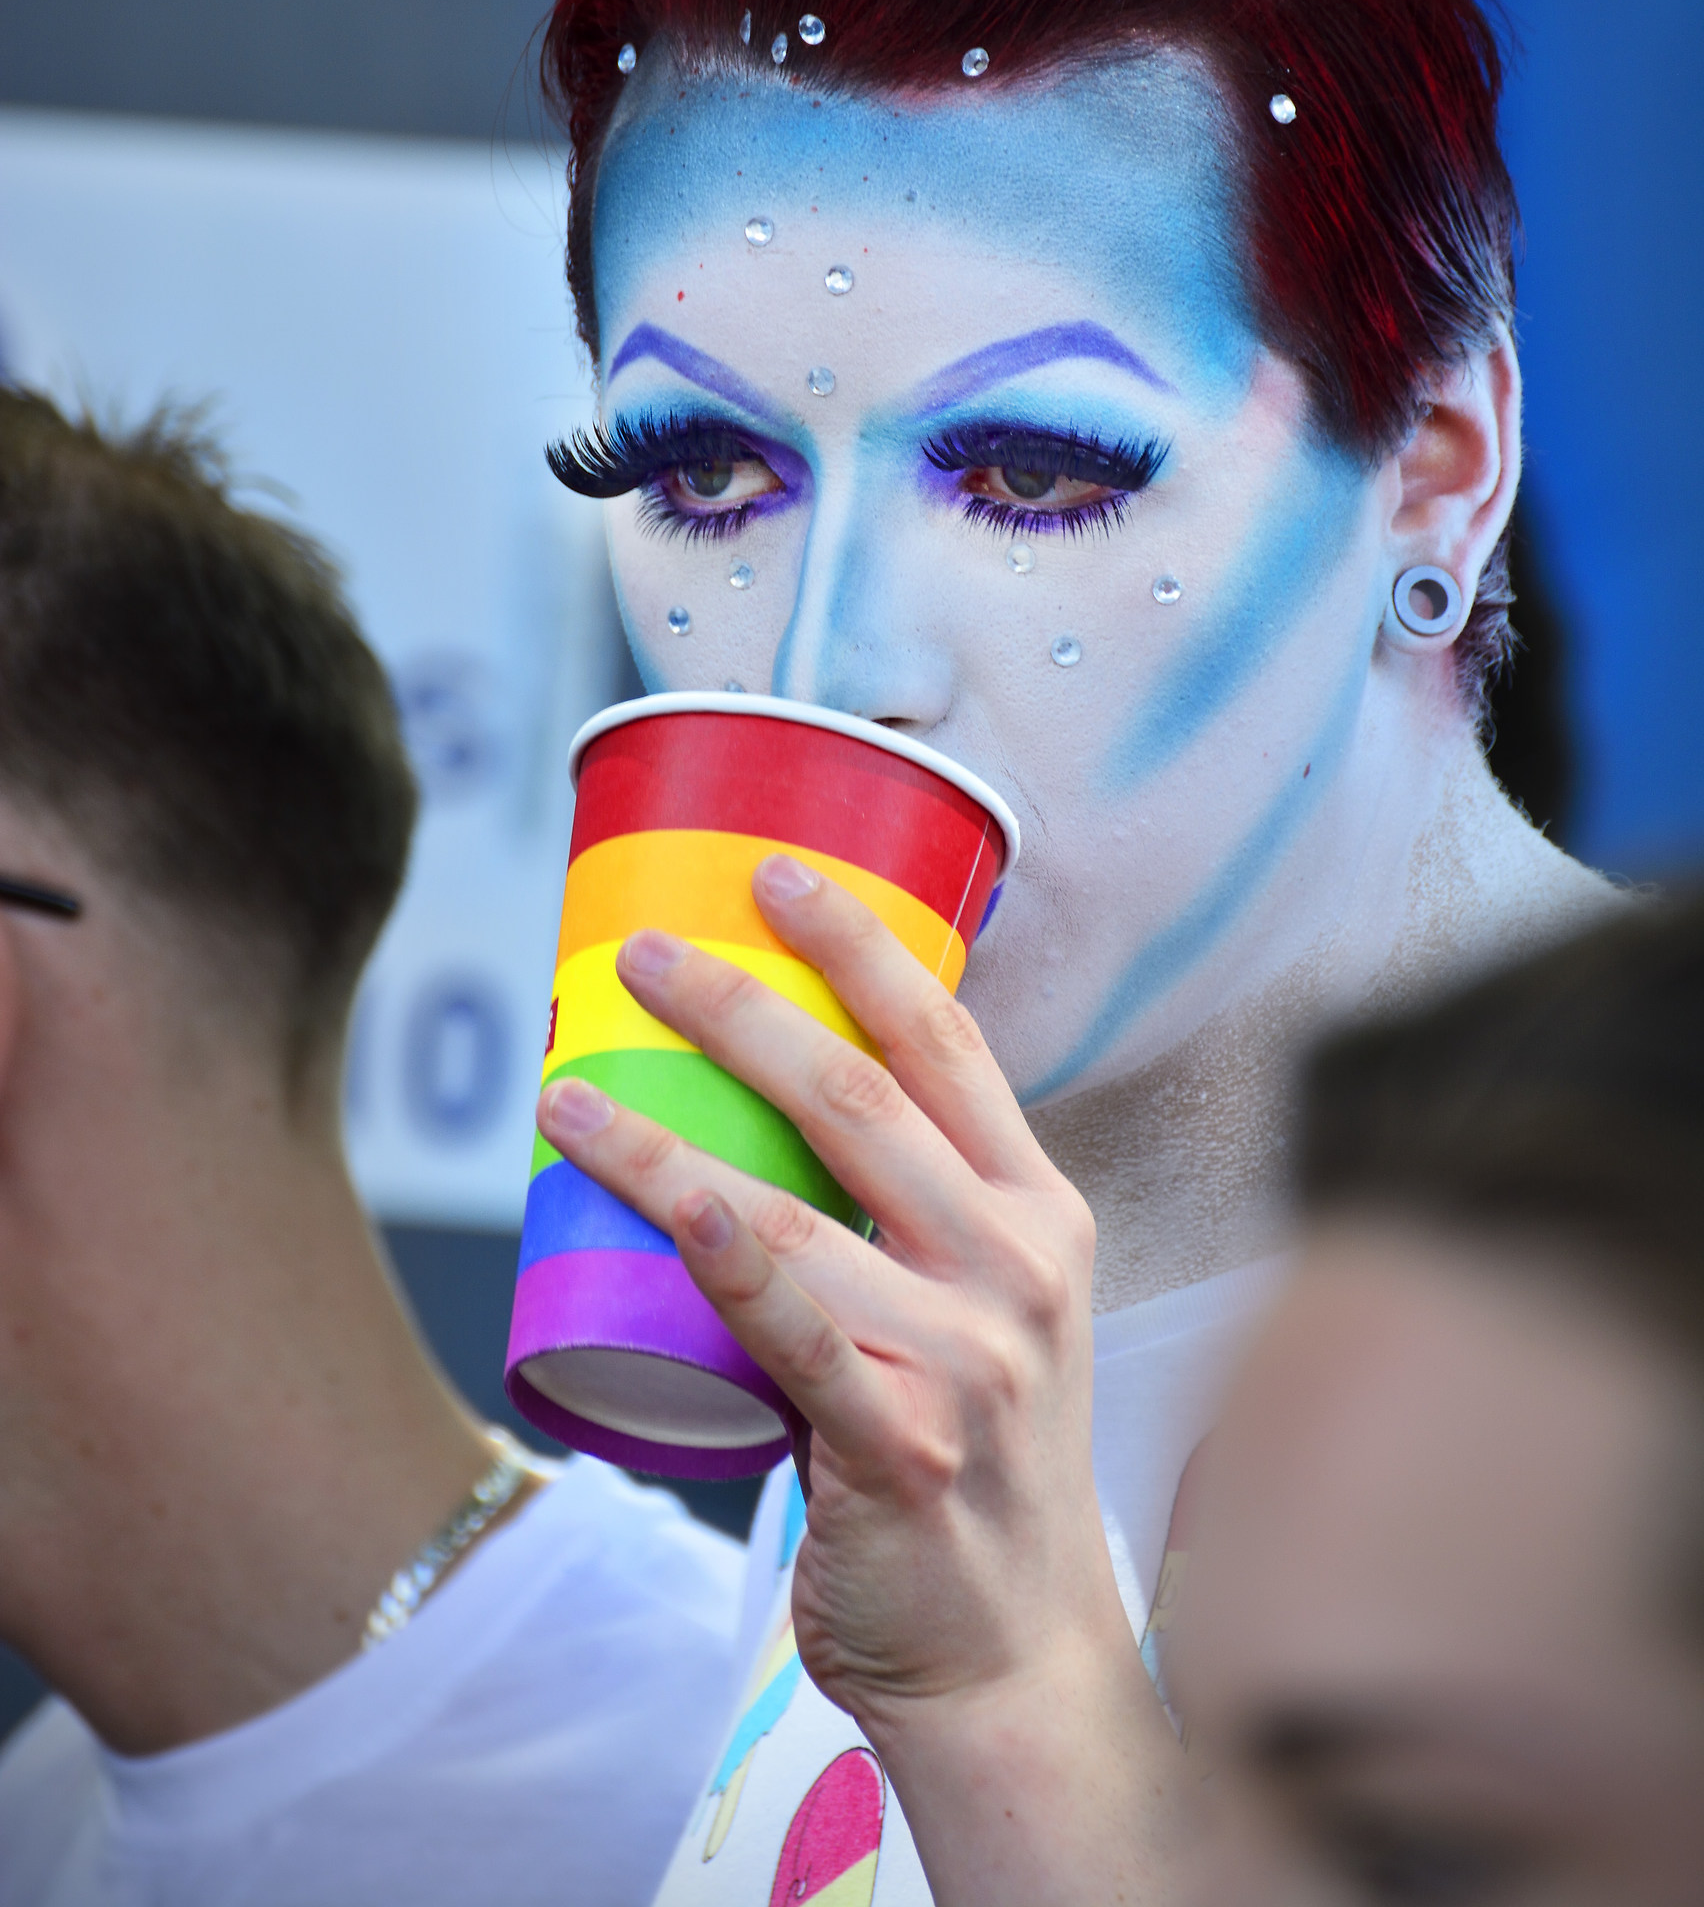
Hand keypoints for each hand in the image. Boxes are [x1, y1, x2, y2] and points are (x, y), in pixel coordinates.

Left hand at [537, 855, 1183, 1905]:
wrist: (1013, 1650)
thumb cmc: (977, 1462)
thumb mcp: (985, 1311)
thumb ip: (906, 1220)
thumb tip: (752, 1127)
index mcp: (1039, 1213)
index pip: (948, 1044)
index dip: (861, 944)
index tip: (776, 873)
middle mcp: (1017, 1267)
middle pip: (862, 1094)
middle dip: (741, 1004)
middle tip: (638, 955)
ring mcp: (968, 1357)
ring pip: (797, 1203)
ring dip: (666, 1132)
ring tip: (568, 1088)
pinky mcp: (902, 1446)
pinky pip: (798, 1328)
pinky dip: (727, 1250)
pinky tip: (664, 1195)